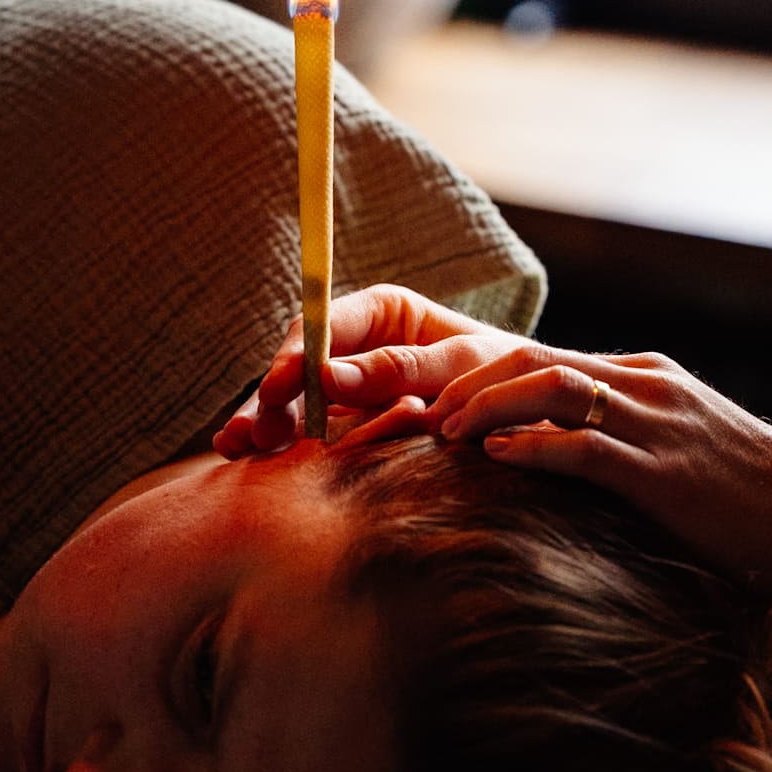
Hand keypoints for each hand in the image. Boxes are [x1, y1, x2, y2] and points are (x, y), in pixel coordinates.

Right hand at [213, 284, 524, 456]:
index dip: (295, 357)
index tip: (277, 388)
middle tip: (252, 431)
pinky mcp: (348, 424)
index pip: (323, 326)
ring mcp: (349, 387)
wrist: (534, 417)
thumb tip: (328, 376)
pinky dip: (280, 444)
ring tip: (237, 446)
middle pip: (298, 365)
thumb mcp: (462, 366)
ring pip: (293, 400)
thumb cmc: (507, 378)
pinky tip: (248, 459)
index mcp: (382, 312)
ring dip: (264, 421)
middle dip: (271, 395)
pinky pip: (307, 431)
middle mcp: (358, 345)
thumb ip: (399, 369)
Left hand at [428, 343, 771, 597]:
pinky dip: (531, 447)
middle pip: (534, 359)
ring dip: (487, 408)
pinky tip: (496, 458)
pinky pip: (583, 446)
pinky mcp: (661, 469)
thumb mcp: (673, 441)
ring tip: (445, 434)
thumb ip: (619, 432)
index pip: (543, 355)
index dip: (482, 374)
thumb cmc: (738, 491)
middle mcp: (643, 384)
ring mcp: (654, 422)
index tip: (438, 402)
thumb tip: (551, 449)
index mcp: (642, 374)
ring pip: (550, 388)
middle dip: (470, 384)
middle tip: (426, 416)